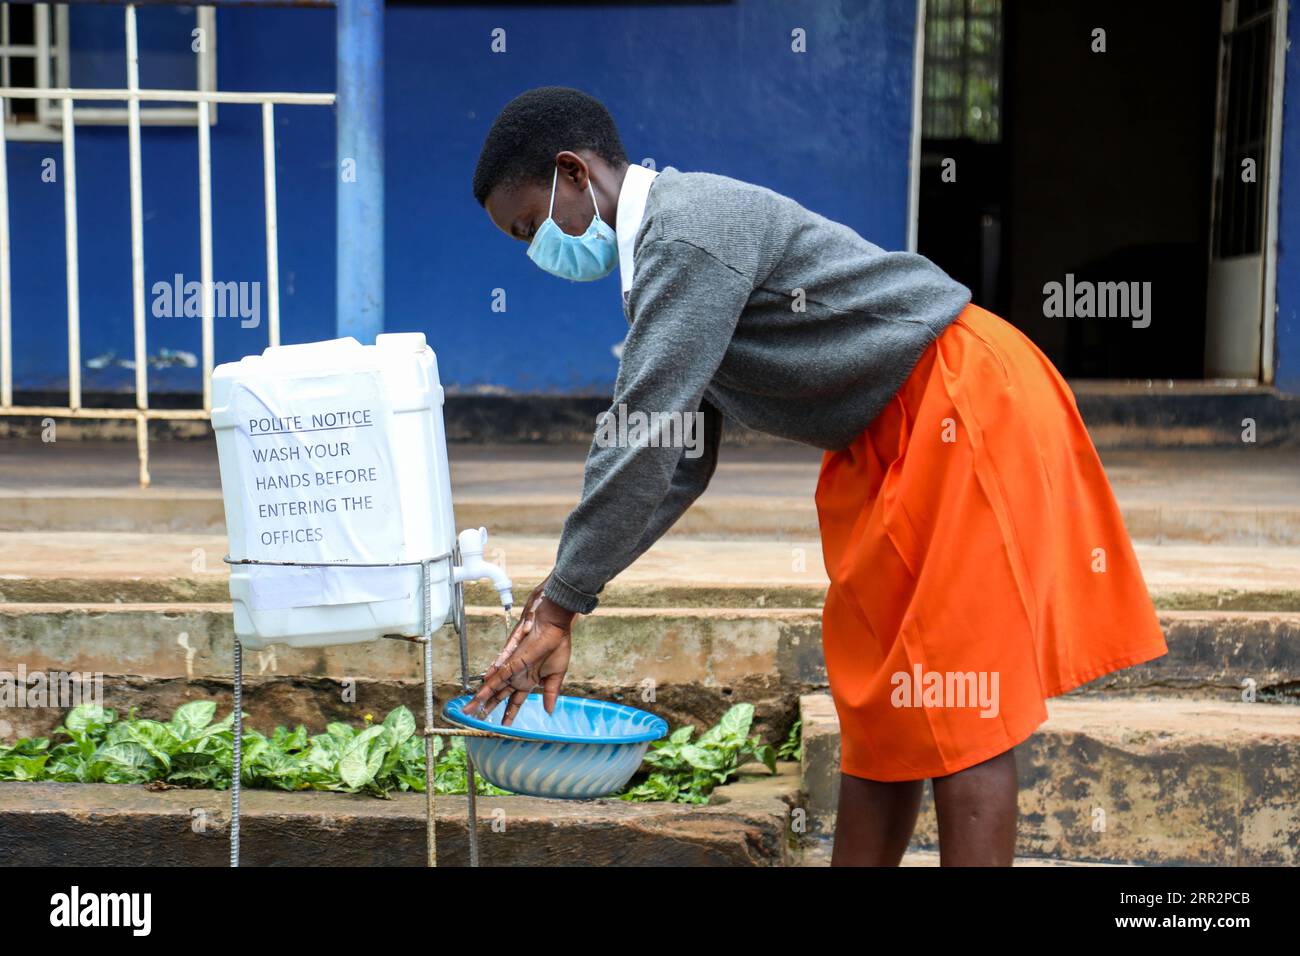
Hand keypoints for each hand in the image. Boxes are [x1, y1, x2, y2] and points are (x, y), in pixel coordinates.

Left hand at [464, 590, 575, 725]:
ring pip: (493, 686)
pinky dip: (489, 682)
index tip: (503, 726)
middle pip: (499, 696)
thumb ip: (550, 693)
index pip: (516, 701)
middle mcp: (517, 675)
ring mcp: (513, 668)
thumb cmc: (557, 645)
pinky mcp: (512, 659)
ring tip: (469, 710)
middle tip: (475, 719)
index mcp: (529, 680)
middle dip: (488, 708)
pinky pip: (498, 673)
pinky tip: (479, 692)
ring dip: (481, 698)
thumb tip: (549, 711)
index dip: (510, 713)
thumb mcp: (556, 675)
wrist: (556, 626)